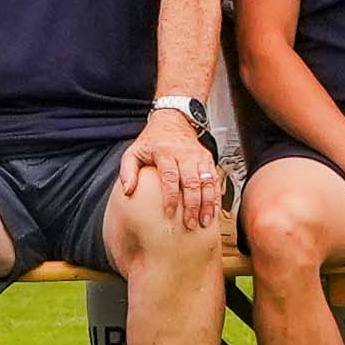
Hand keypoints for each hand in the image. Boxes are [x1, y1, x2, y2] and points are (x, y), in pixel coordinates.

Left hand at [120, 114, 224, 237]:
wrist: (174, 120)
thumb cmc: (152, 140)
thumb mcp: (134, 152)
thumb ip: (128, 171)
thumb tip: (128, 192)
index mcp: (165, 152)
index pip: (170, 176)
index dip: (170, 195)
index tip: (169, 212)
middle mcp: (185, 154)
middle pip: (192, 181)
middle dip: (193, 205)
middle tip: (190, 223)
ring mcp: (199, 157)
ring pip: (207, 182)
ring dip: (207, 203)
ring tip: (205, 221)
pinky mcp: (209, 160)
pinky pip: (215, 180)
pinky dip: (217, 197)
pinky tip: (215, 211)